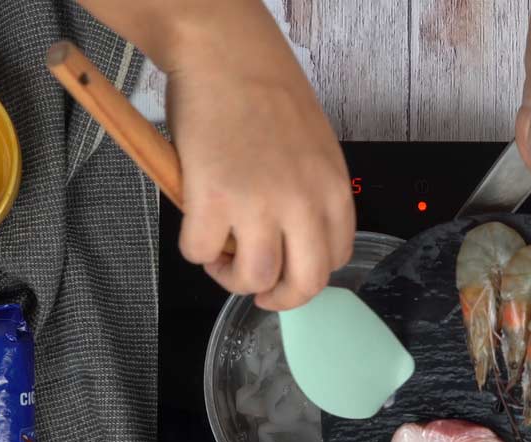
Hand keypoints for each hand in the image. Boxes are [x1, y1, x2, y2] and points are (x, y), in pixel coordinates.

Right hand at [81, 0, 355, 310]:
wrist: (227, 53)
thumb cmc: (265, 92)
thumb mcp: (314, 149)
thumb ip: (310, 194)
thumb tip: (290, 235)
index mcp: (333, 191)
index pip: (335, 260)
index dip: (306, 276)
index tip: (286, 274)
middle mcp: (303, 203)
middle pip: (303, 284)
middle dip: (277, 298)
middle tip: (255, 290)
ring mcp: (258, 204)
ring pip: (252, 279)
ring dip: (230, 277)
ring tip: (219, 255)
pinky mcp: (212, 199)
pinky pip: (201, 254)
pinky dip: (195, 249)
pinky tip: (195, 223)